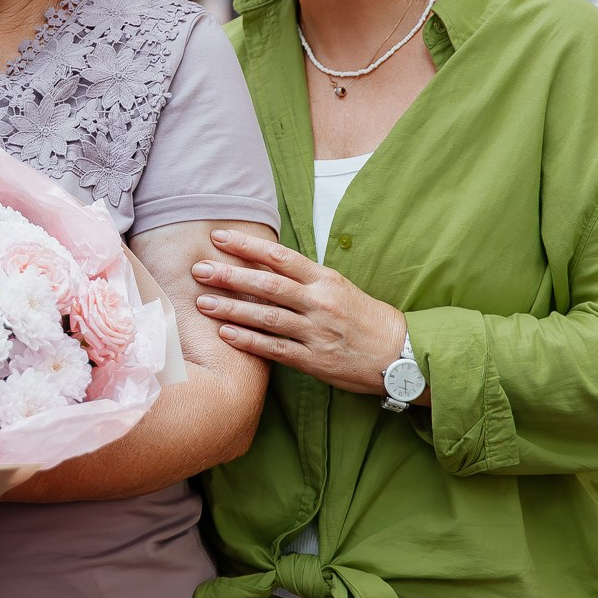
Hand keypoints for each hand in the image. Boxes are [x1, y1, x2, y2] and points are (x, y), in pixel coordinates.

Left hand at [191, 229, 410, 397]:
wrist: (398, 354)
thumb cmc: (363, 317)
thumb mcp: (338, 287)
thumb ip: (303, 276)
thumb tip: (263, 259)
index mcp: (324, 280)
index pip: (279, 257)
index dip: (247, 246)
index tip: (218, 237)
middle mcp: (319, 303)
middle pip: (268, 285)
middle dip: (230, 276)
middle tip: (199, 269)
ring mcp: (316, 332)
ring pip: (268, 318)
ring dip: (233, 309)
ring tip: (202, 302)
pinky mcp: (314, 360)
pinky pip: (276, 349)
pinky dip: (249, 342)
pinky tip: (225, 334)